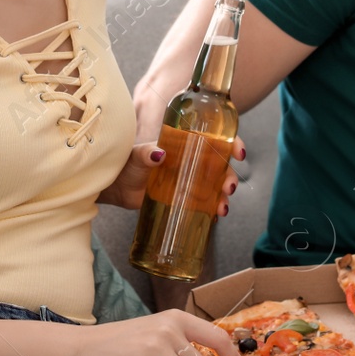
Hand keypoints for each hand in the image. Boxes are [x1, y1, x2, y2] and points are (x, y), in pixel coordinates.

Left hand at [97, 136, 246, 215]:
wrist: (115, 186)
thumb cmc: (125, 164)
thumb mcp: (136, 156)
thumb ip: (146, 153)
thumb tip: (158, 154)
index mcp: (184, 143)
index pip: (215, 138)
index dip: (231, 142)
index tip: (239, 152)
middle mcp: (191, 161)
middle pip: (221, 166)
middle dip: (230, 176)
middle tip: (228, 188)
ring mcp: (189, 181)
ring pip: (215, 186)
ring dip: (223, 197)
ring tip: (222, 208)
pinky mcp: (183, 199)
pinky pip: (205, 203)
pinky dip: (213, 209)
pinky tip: (215, 217)